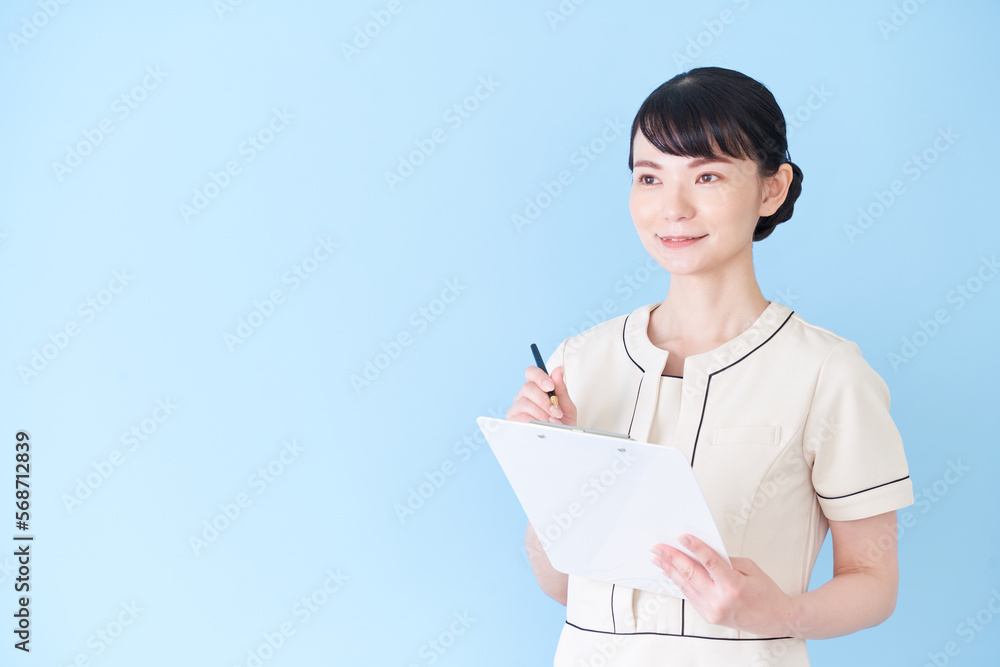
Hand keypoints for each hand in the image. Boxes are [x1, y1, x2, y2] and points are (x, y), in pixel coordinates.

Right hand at [506, 365, 576, 426]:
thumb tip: (558, 370)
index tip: (551, 387)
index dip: (540, 377)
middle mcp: (523, 396)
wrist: (561, 444)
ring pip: (524, 402)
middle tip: (556, 412)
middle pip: (527, 387)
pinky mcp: (512, 422)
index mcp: (536, 388)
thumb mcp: (567, 406)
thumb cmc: (563, 425)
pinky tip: (544, 427)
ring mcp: (516, 409)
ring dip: (542, 413)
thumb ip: (562, 389)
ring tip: (553, 422)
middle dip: (544, 400)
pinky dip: (535, 422)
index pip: (531, 373)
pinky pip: (521, 417)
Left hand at [649, 534, 797, 636]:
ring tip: (658, 558)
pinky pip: (690, 595)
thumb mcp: (750, 568)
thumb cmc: (765, 592)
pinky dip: (679, 582)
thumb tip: (701, 551)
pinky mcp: (709, 617)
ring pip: (686, 586)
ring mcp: (713, 611)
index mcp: (733, 587)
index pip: (709, 562)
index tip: (681, 537)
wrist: (776, 619)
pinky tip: (671, 573)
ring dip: (670, 570)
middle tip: (658, 547)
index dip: (694, 547)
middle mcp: (720, 601)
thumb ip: (724, 560)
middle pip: (691, 574)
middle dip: (672, 558)